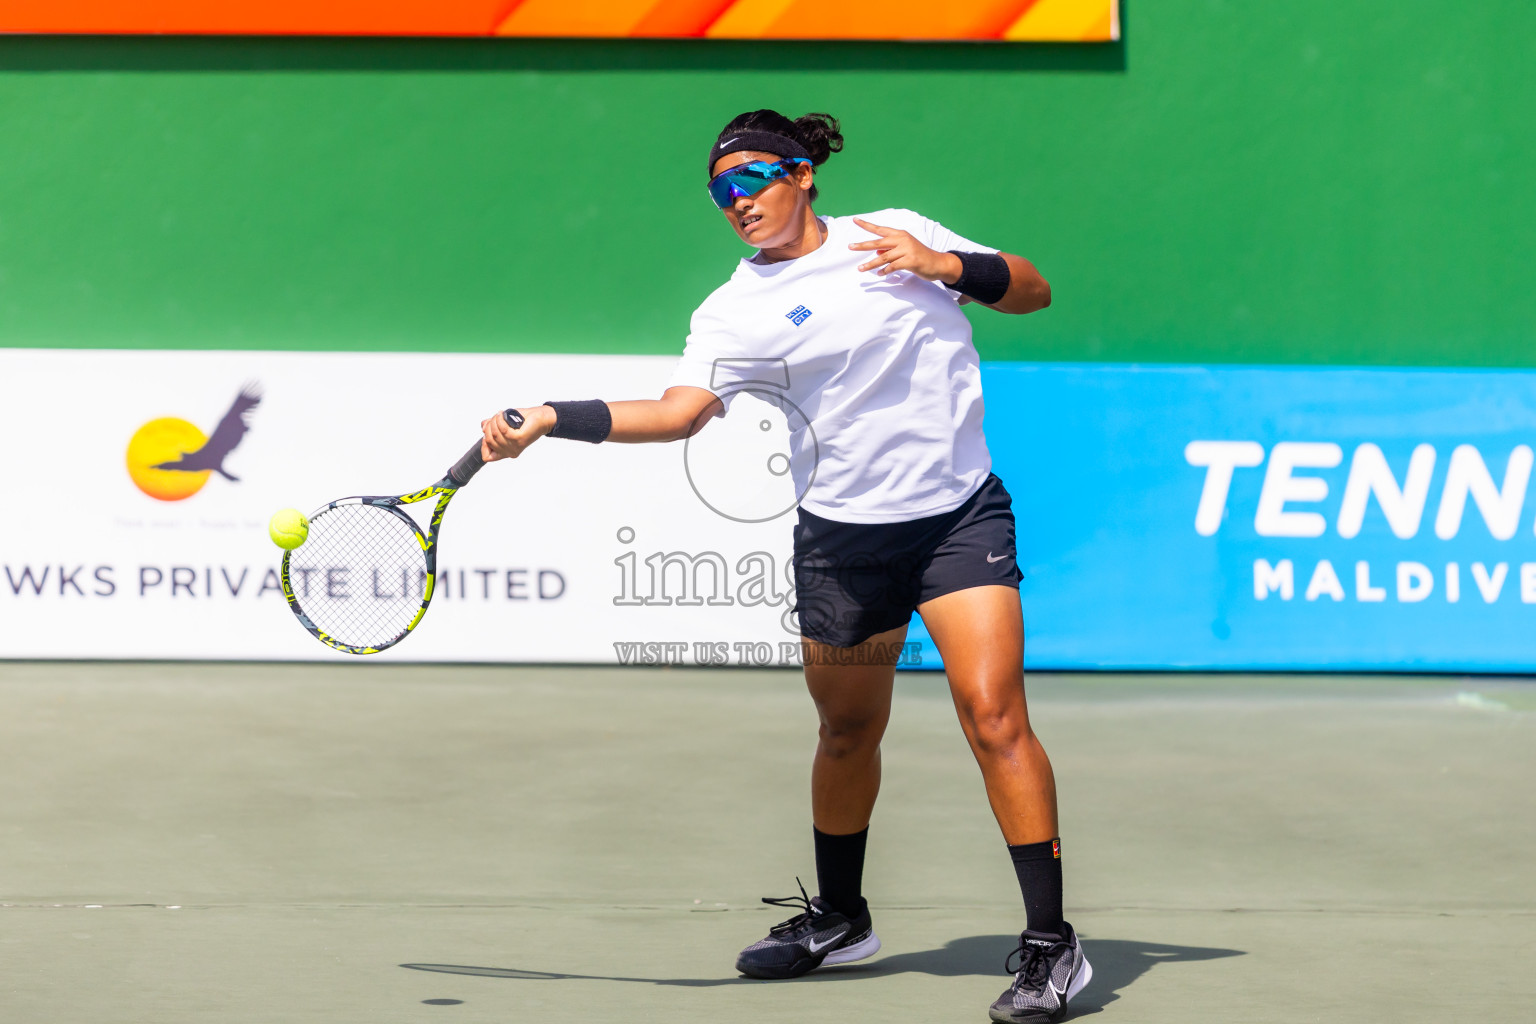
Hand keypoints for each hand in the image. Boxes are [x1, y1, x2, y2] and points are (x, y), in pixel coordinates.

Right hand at [481, 405, 554, 460]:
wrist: (540, 419)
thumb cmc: (523, 422)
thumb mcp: (504, 424)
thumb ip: (492, 427)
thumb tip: (483, 426)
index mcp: (506, 452)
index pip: (487, 457)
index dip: (483, 444)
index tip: (486, 431)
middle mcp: (510, 452)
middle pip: (488, 440)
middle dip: (489, 426)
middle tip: (495, 417)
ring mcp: (514, 446)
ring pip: (494, 434)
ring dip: (494, 421)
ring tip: (500, 415)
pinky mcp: (519, 439)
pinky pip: (502, 430)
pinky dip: (500, 420)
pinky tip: (503, 415)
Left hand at [847, 217, 963, 282]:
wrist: (938, 263)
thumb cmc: (919, 257)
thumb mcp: (903, 250)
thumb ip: (890, 250)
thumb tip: (876, 253)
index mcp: (900, 234)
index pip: (880, 229)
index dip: (867, 225)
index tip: (854, 220)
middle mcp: (902, 239)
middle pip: (878, 242)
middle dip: (862, 245)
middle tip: (850, 247)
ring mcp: (907, 250)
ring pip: (883, 257)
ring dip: (871, 264)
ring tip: (860, 268)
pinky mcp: (910, 261)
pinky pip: (892, 267)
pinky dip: (884, 271)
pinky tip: (880, 274)